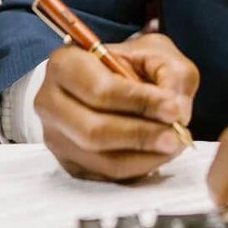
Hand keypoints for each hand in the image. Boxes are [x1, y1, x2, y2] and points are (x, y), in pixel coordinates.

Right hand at [36, 32, 199, 181]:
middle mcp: (51, 102)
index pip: (99, 90)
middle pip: (93, 131)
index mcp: (65, 64)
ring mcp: (56, 136)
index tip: (173, 108)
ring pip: (100, 159)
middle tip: (175, 136)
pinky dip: (138, 168)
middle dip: (141, 136)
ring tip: (173, 145)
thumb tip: (177, 111)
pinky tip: (158, 154)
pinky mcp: (68, 162)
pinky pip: (105, 175)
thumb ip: (171, 75)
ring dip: (144, 156)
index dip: (139, 102)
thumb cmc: (128, 64)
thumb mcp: (155, 52)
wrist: (106, 80)